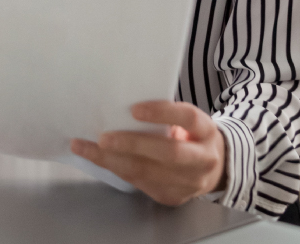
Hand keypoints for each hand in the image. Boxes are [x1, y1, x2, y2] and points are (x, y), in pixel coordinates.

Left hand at [70, 101, 226, 205]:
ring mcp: (190, 183)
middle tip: (102, 137)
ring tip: (84, 148)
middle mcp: (203, 159)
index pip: (188, 118)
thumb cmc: (191, 135)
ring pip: (148, 173)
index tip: (134, 109)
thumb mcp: (188, 121)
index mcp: (207, 131)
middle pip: (168, 153)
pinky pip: (140, 184)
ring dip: (111, 161)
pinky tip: (97, 159)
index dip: (162, 112)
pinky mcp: (173, 197)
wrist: (216, 169)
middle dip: (132, 145)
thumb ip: (165, 114)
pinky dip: (115, 169)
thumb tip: (119, 102)